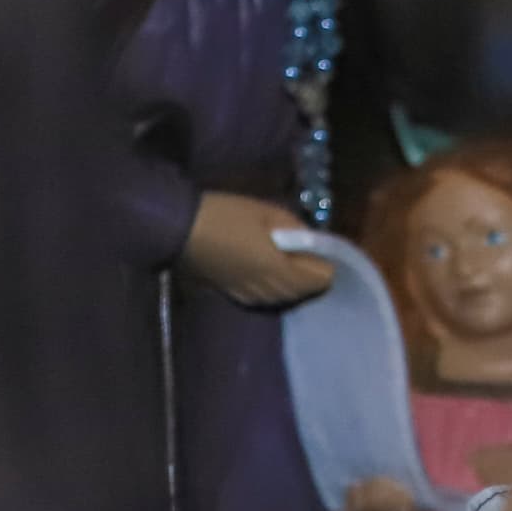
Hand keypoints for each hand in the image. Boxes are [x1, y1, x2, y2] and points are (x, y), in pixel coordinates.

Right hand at [182, 189, 335, 307]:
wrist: (180, 229)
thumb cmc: (225, 215)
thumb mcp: (266, 212)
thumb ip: (292, 227)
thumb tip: (308, 239)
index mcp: (276, 268)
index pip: (314, 279)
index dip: (326, 268)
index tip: (331, 257)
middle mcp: (264, 287)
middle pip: (299, 292)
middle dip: (313, 280)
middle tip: (321, 264)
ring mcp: (246, 293)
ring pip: (281, 298)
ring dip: (296, 288)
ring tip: (302, 271)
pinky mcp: (231, 292)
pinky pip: (263, 298)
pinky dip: (277, 291)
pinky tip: (276, 280)